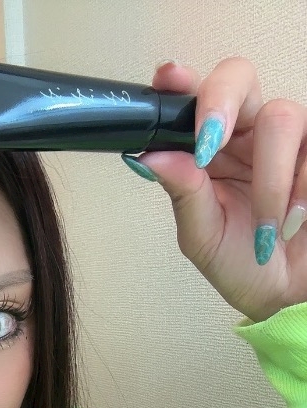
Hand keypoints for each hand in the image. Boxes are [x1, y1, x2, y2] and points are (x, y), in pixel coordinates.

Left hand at [127, 58, 306, 321]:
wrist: (287, 293)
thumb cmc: (242, 263)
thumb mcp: (204, 237)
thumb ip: (183, 194)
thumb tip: (152, 156)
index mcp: (207, 148)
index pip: (192, 99)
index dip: (182, 82)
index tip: (170, 79)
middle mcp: (245, 132)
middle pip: (237, 77)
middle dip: (221, 103)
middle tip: (209, 144)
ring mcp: (288, 136)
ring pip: (280, 119)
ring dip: (270, 181)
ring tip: (269, 227)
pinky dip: (300, 190)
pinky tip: (294, 221)